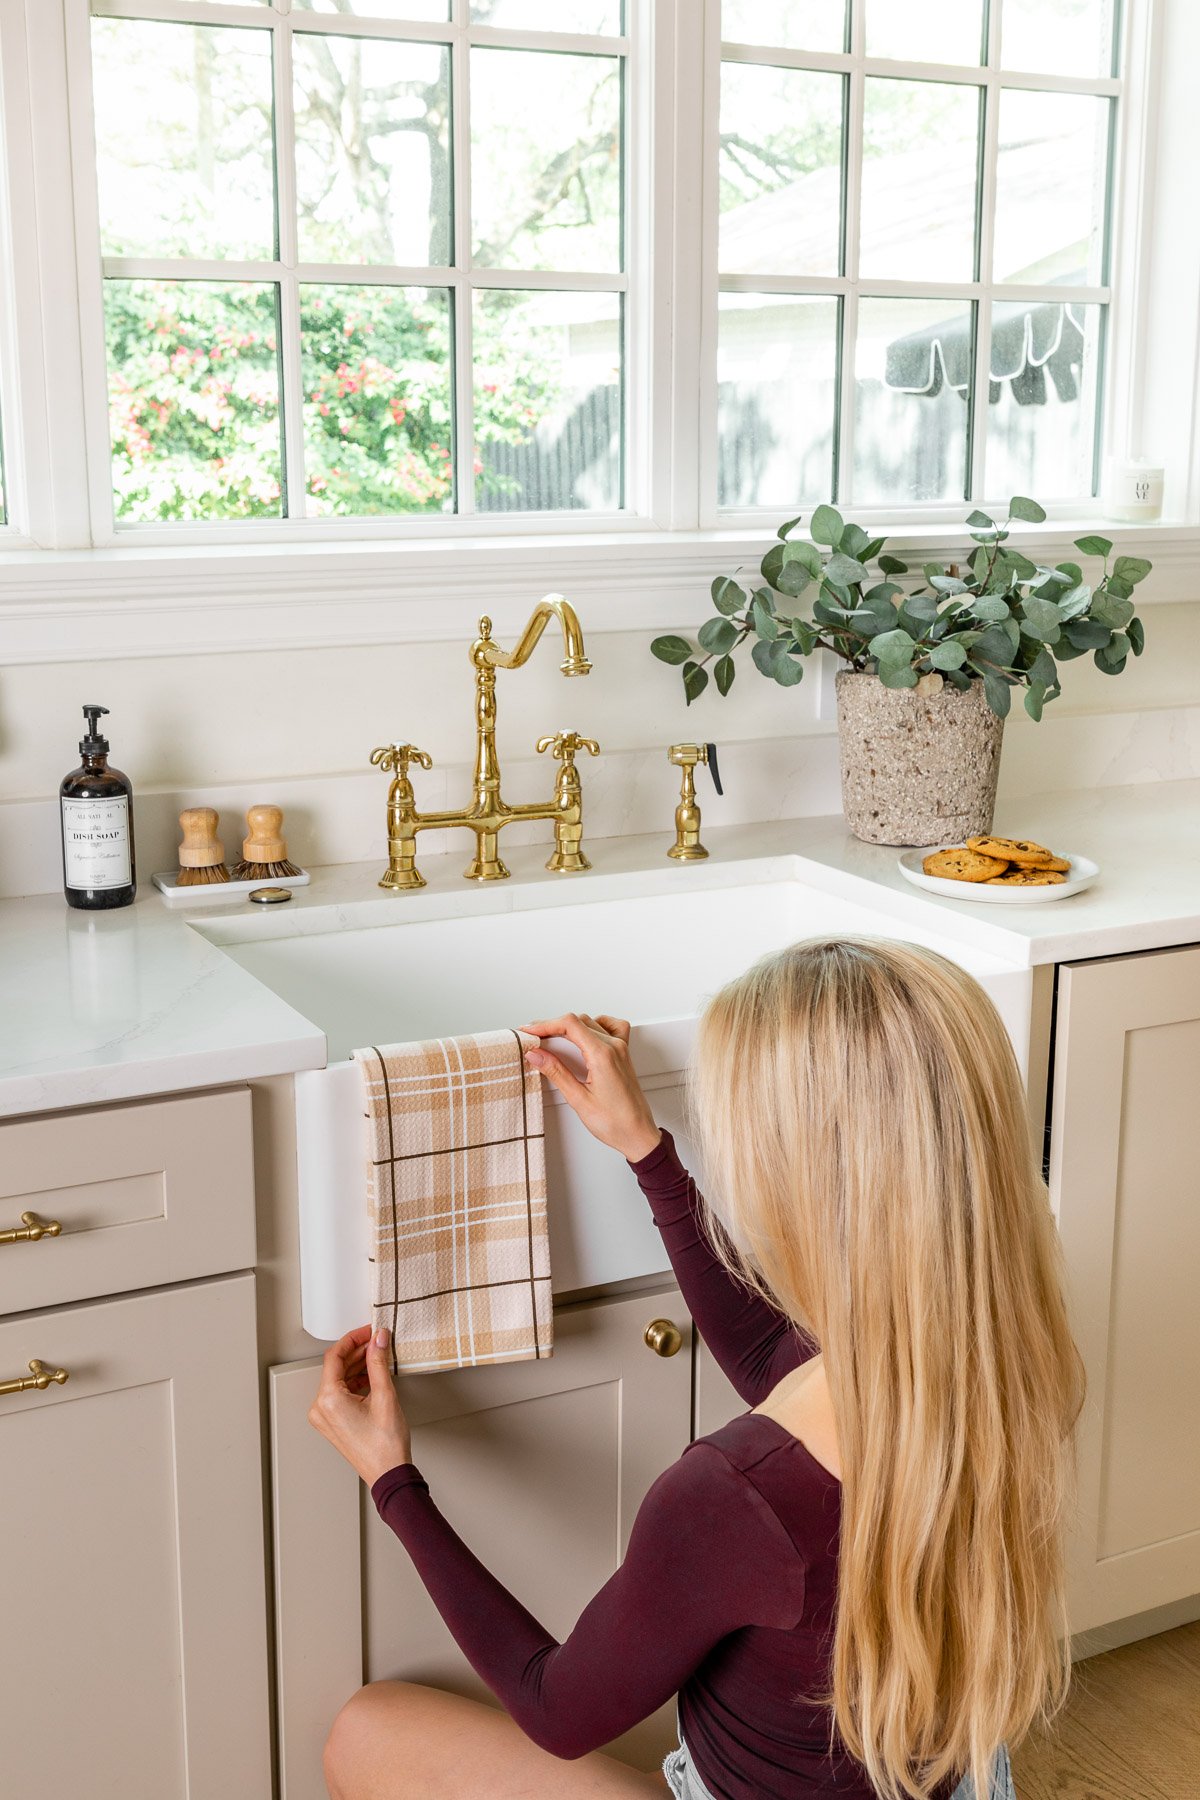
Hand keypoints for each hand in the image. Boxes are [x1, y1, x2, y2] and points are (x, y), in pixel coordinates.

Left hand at [308, 1325, 411, 1487]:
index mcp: (328, 1400)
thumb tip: (378, 1340)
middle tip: (377, 1340)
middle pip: (336, 1367)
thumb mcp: (385, 1396)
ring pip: (338, 1379)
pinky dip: (355, 1381)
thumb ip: (378, 1362)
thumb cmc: (385, 1445)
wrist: (388, 1474)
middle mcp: (321, 1408)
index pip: (334, 1356)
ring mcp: (325, 1417)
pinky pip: (340, 1393)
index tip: (369, 1330)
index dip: (353, 1339)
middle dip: (357, 1351)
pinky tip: (372, 1374)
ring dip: (357, 1365)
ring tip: (378, 1356)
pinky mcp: (333, 1422)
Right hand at [521, 1013, 661, 1162]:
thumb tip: (537, 1055)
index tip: (529, 1031)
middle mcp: (614, 1047)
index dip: (545, 1025)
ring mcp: (621, 1049)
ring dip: (570, 1026)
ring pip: (592, 1023)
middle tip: (533, 1039)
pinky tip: (584, 1036)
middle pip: (578, 1021)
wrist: (638, 1134)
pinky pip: (611, 1028)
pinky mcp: (623, 1055)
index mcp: (603, 1055)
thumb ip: (556, 1073)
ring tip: (552, 1039)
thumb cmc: (615, 1122)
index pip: (570, 1024)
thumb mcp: (578, 1099)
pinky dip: (596, 1025)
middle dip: (552, 1027)